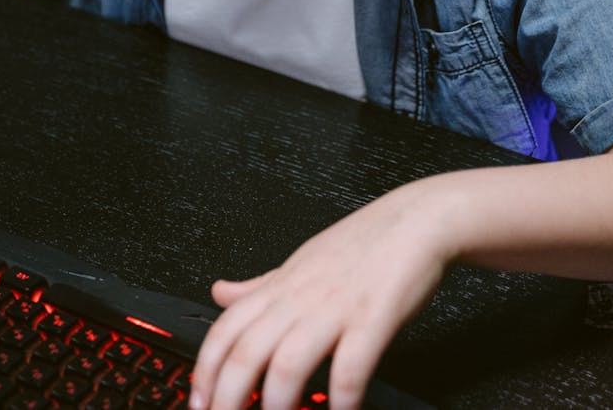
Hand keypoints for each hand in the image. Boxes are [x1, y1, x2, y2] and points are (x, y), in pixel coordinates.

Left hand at [189, 186, 450, 409]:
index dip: (205, 368)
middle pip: (247, 352)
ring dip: (277, 402)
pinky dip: (342, 396)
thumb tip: (220, 293)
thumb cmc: (361, 245)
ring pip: (288, 362)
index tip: (198, 399)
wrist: (415, 221)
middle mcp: (299, 299)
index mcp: (279, 287)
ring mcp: (335, 308)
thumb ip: (259, 286)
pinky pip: (351, 365)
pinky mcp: (373, 317)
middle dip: (229, 396)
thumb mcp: (299, 262)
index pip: (226, 330)